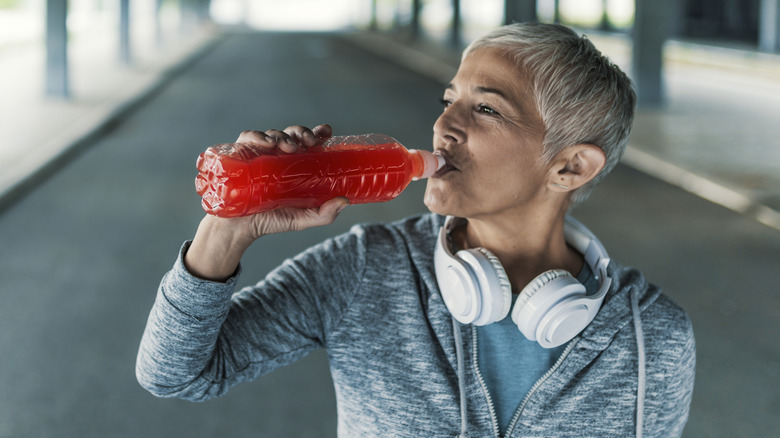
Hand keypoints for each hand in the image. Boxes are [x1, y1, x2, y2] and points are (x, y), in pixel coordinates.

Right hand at [184, 124, 348, 280]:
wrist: (240, 228)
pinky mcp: (240, 154)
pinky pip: (248, 137)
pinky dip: (257, 136)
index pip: (309, 143)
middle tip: (310, 141)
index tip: (326, 131)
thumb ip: (324, 214)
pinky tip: (266, 143)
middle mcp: (278, 156)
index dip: (318, 133)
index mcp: (295, 166)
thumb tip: (345, 201)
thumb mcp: (302, 219)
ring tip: (289, 147)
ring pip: (273, 134)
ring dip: (283, 136)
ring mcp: (260, 154)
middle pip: (292, 134)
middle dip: (302, 132)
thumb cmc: (271, 220)